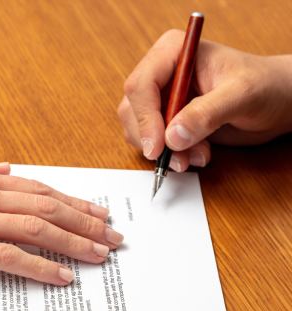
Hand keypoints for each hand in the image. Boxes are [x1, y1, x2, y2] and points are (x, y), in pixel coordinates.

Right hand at [0, 159, 122, 284]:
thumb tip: (7, 168)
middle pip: (47, 208)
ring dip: (74, 243)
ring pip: (36, 230)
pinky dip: (40, 267)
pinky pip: (9, 258)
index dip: (74, 202)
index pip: (39, 189)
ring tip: (101, 255)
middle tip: (114, 236)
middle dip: (86, 222)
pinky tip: (63, 277)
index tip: (98, 213)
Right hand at [118, 31, 291, 171]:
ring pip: (138, 130)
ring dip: (163, 151)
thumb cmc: (265, 86)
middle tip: (178, 158)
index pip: (141, 85)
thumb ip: (206, 113)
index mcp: (174, 52)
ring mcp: (163, 99)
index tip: (158, 146)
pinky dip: (170, 156)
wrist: (277, 103)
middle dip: (153, 139)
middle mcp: (163, 74)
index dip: (145, 118)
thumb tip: (173, 136)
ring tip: (196, 156)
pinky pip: (152, 143)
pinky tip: (196, 155)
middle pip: (133, 110)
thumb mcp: (241, 95)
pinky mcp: (167, 121)